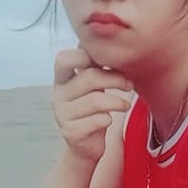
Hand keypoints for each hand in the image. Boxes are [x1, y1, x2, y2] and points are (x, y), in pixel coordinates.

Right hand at [52, 45, 132, 164]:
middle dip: (115, 79)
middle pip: (89, 77)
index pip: (64, 58)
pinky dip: (109, 119)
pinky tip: (109, 120)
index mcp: (62, 80)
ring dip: (118, 101)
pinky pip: (98, 120)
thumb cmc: (92, 111)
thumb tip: (110, 41)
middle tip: (129, 84)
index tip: (107, 64)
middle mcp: (58, 95)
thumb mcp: (92, 87)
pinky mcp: (71, 132)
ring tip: (125, 104)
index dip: (85, 56)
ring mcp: (62, 114)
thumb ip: (95, 67)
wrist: (85, 146)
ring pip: (96, 100)